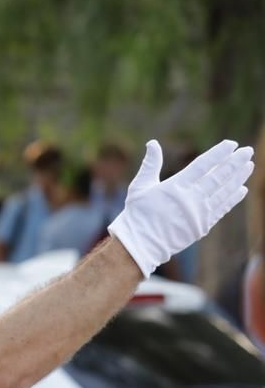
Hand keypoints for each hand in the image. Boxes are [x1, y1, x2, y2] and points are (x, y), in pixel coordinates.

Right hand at [107, 139, 253, 277]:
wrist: (141, 245)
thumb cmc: (137, 214)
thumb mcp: (139, 187)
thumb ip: (150, 164)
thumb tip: (153, 142)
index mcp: (174, 187)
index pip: (202, 165)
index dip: (218, 154)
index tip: (232, 144)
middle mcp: (190, 199)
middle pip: (218, 176)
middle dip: (234, 162)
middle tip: (247, 151)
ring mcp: (198, 213)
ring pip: (223, 191)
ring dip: (238, 177)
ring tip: (249, 165)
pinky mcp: (202, 225)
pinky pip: (222, 208)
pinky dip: (232, 198)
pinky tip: (241, 188)